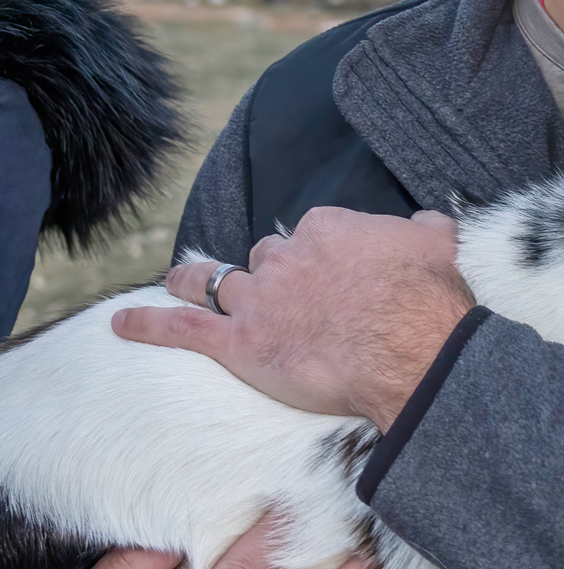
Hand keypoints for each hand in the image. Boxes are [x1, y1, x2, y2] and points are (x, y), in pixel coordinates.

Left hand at [114, 209, 474, 428]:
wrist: (412, 348)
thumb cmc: (429, 298)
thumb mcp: (438, 245)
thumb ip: (425, 227)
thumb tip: (425, 220)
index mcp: (327, 229)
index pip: (308, 233)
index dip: (315, 254)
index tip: (327, 270)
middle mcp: (285, 257)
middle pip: (264, 258)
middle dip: (268, 273)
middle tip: (281, 295)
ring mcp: (259, 300)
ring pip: (215, 283)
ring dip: (195, 282)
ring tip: (179, 280)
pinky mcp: (239, 345)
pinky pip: (182, 329)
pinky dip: (147, 325)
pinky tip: (119, 324)